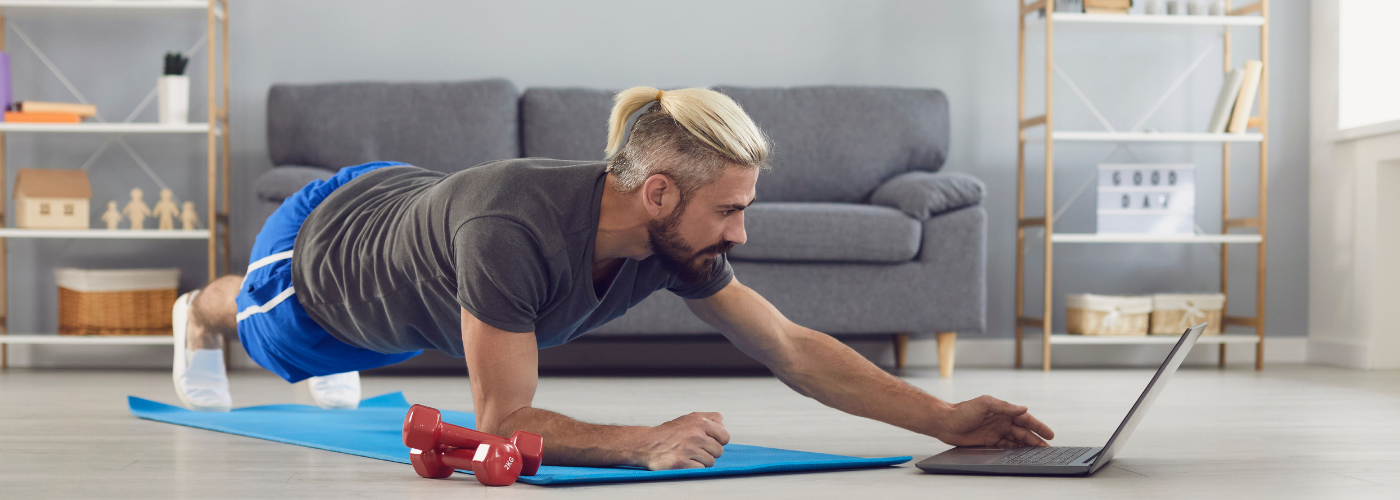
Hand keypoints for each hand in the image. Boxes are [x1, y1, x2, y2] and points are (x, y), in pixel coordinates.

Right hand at [632, 412, 729, 469]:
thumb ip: (710, 419)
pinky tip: (683, 461)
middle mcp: (695, 434)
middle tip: (695, 449)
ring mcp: (689, 449)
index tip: (709, 442)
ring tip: (688, 454)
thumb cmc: (670, 433)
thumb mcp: (690, 418)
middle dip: (709, 452)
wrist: (647, 444)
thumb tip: (725, 426)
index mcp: (700, 422)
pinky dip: (693, 468)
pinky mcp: (682, 463)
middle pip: (719, 451)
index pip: (725, 436)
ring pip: (710, 461)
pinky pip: (700, 469)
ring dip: (701, 461)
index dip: (719, 441)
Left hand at [935, 395, 1053, 447]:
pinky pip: (1006, 447)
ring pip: (1017, 441)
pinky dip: (1015, 451)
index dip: (1038, 426)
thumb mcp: (984, 404)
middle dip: (1036, 440)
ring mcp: (997, 432)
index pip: (1025, 419)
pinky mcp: (990, 441)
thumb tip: (1023, 408)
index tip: (1049, 434)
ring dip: (1027, 447)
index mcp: (1003, 411)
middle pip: (1024, 432)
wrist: (946, 423)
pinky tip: (1022, 456)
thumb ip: (1004, 407)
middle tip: (1048, 449)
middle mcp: (1002, 421)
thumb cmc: (963, 411)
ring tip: (1039, 454)